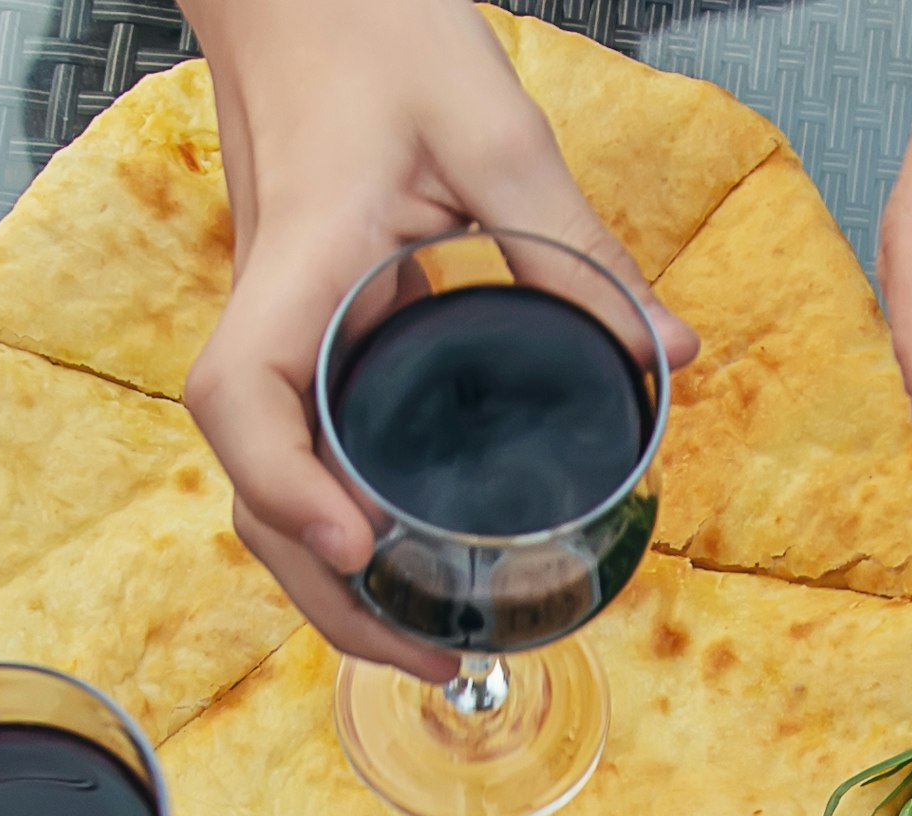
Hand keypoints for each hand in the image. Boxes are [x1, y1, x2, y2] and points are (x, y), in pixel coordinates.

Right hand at [180, 0, 696, 676]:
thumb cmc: (370, 26)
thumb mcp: (492, 124)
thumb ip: (575, 242)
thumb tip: (670, 351)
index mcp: (300, 263)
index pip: (241, 399)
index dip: (287, 489)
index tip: (360, 546)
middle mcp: (269, 311)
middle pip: (250, 486)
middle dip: (323, 591)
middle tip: (428, 656)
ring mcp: (277, 326)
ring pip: (268, 478)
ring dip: (326, 573)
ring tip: (422, 636)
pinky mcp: (301, 326)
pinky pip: (300, 442)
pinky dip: (336, 513)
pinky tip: (403, 551)